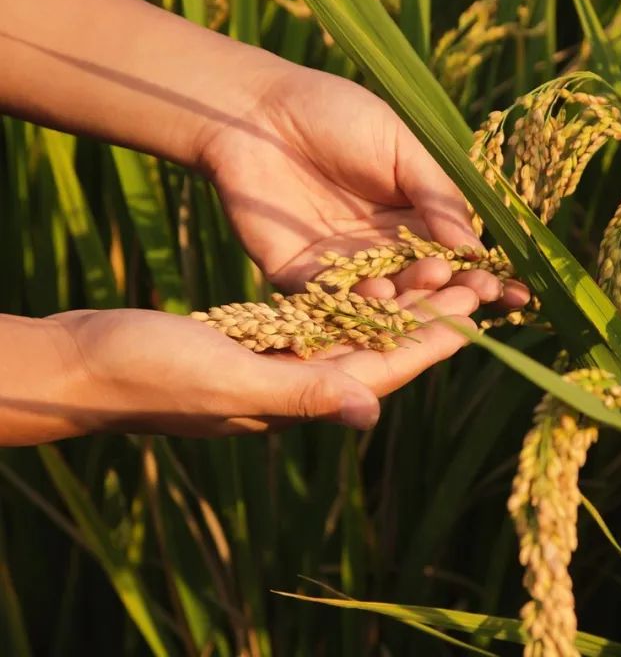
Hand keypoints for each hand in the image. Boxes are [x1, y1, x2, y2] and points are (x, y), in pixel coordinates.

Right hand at [43, 287, 479, 439]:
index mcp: (301, 397)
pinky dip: (352, 299)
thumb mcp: (229, 379)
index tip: (476, 309)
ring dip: (397, 305)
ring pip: (357, 334)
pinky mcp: (258, 345)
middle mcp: (300, 386)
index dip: (433, 339)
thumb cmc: (150, 375)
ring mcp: (279, 366)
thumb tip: (369, 410)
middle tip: (473, 281)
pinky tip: (371, 276)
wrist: (84, 365)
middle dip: (428, 318)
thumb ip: (300, 392)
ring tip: (435, 269)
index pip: (385, 368)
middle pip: (381, 349)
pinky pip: (322, 322)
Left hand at [197, 63, 528, 305]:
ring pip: (386, 298)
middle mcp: (382, 249)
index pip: (457, 256)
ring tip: (434, 287)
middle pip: (426, 285)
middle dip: (454, 293)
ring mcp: (342, 266)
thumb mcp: (398, 146)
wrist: (253, 109)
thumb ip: (435, 195)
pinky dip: (358, 303)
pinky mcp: (299, 276)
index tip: (516, 292)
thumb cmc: (333, 113)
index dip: (485, 275)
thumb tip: (475, 246)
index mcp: (413, 217)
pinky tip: (380, 296)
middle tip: (478, 296)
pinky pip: (333, 300)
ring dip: (413, 300)